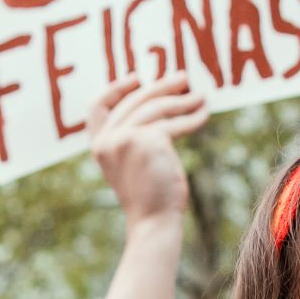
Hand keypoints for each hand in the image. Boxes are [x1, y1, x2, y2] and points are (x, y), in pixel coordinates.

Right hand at [88, 73, 201, 228]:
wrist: (153, 221)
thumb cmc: (149, 197)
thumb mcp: (131, 164)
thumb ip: (132, 138)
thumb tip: (159, 103)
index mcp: (99, 146)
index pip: (96, 106)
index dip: (115, 88)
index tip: (138, 78)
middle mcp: (107, 140)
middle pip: (134, 100)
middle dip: (161, 86)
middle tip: (184, 77)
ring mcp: (124, 138)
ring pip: (156, 107)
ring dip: (182, 100)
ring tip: (201, 97)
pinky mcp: (147, 140)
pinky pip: (173, 122)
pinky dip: (191, 117)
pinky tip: (203, 114)